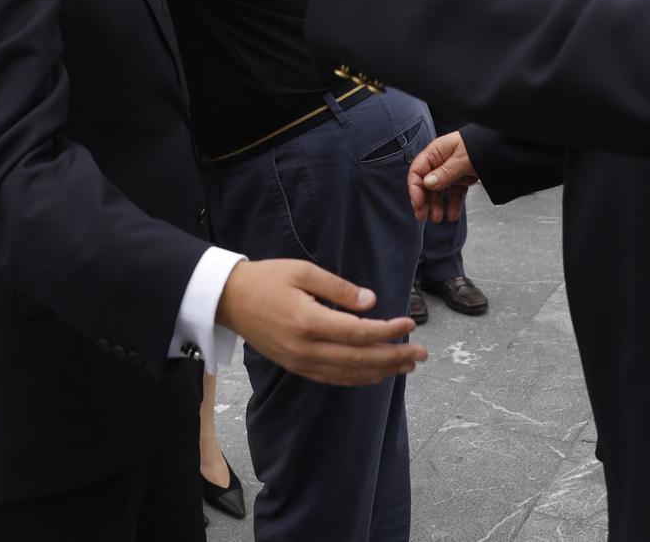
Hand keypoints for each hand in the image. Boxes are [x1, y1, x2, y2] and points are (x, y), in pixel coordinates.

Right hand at [215, 258, 425, 386]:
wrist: (228, 300)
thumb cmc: (266, 279)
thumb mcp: (302, 271)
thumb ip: (338, 288)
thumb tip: (371, 302)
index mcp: (308, 322)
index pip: (359, 333)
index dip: (388, 331)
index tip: (410, 323)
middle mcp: (306, 348)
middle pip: (359, 359)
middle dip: (394, 357)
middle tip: (421, 354)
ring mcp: (300, 362)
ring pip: (348, 373)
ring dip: (381, 371)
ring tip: (407, 366)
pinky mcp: (296, 367)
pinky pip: (332, 378)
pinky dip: (357, 378)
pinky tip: (374, 375)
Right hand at [409, 132, 478, 222]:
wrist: (504, 147)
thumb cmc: (482, 145)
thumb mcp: (464, 158)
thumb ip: (445, 171)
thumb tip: (427, 183)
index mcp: (436, 152)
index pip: (418, 171)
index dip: (415, 189)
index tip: (418, 204)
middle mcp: (441, 161)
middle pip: (426, 183)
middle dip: (423, 201)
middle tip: (423, 216)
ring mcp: (451, 171)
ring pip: (439, 191)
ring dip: (437, 205)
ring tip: (439, 218)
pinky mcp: (462, 178)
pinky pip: (454, 193)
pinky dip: (452, 204)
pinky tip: (452, 215)